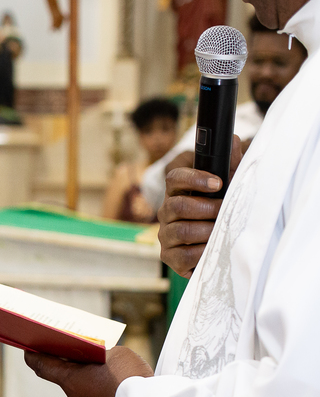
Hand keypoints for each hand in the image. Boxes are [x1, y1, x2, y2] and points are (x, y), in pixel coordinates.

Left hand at [24, 346, 152, 396]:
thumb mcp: (115, 354)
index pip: (42, 365)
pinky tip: (119, 380)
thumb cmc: (129, 378)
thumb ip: (102, 354)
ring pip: (85, 388)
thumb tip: (100, 359)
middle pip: (65, 375)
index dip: (33, 355)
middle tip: (74, 346)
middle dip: (70, 361)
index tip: (27, 349)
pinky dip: (104, 388)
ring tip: (105, 361)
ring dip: (90, 375)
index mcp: (70, 380)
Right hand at [158, 136, 242, 277]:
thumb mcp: (229, 186)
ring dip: (207, 231)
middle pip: (177, 206)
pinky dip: (202, 253)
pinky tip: (214, 249)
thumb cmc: (222, 211)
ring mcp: (166, 235)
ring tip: (223, 231)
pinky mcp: (169, 257)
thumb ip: (230, 164)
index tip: (218, 183)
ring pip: (181, 231)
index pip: (175, 179)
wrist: (220, 245)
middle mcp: (166, 213)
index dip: (195, 179)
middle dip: (206, 209)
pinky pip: (183, 256)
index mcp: (178, 193)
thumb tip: (231, 139)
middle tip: (224, 211)